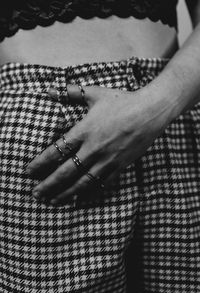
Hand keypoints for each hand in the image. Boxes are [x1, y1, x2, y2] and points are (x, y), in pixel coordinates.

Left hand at [26, 83, 173, 204]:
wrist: (150, 111)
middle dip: (48, 185)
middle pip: (65, 172)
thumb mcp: (94, 94)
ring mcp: (107, 160)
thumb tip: (49, 90)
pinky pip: (101, 184)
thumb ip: (70, 93)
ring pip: (82, 183)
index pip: (56, 151)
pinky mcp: (119, 166)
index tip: (29, 172)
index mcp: (84, 131)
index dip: (40, 163)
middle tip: (35, 194)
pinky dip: (89, 193)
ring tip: (53, 202)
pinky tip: (80, 198)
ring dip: (65, 194)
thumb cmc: (122, 100)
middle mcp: (93, 149)